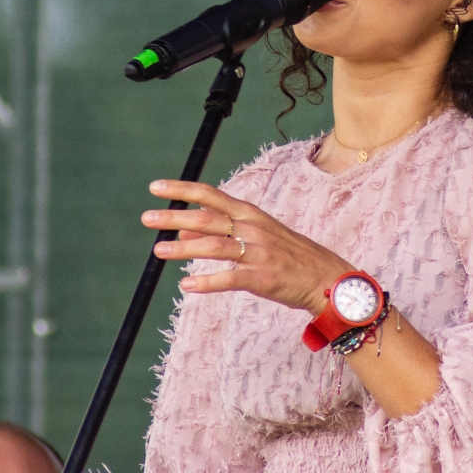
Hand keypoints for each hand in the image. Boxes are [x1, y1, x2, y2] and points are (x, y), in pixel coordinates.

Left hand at [144, 179, 354, 314]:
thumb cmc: (288, 255)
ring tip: (158, 251)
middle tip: (146, 218)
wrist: (326, 278)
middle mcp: (252, 228)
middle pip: (206, 219)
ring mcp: (257, 252)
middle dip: (173, 216)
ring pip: (214, 247)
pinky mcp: (262, 277)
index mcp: (250, 214)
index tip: (156, 187)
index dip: (182, 190)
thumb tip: (182, 226)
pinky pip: (229, 278)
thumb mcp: (256, 234)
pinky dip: (207, 282)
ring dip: (183, 249)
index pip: (210, 195)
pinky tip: (187, 285)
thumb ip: (220, 229)